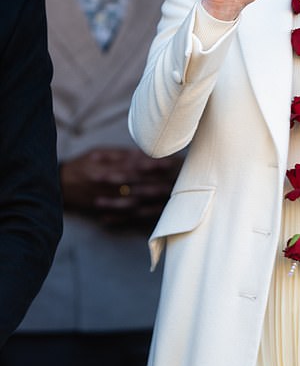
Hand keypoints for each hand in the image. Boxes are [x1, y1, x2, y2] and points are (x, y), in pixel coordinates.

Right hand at [60, 148, 181, 228]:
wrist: (60, 185)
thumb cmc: (82, 165)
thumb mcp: (97, 153)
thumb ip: (120, 154)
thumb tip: (141, 152)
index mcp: (105, 167)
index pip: (132, 165)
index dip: (150, 164)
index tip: (166, 162)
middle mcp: (106, 184)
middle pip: (135, 183)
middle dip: (155, 180)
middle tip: (174, 178)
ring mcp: (105, 198)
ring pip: (131, 199)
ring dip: (150, 196)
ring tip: (167, 193)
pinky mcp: (105, 209)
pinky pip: (123, 213)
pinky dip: (137, 211)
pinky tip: (152, 209)